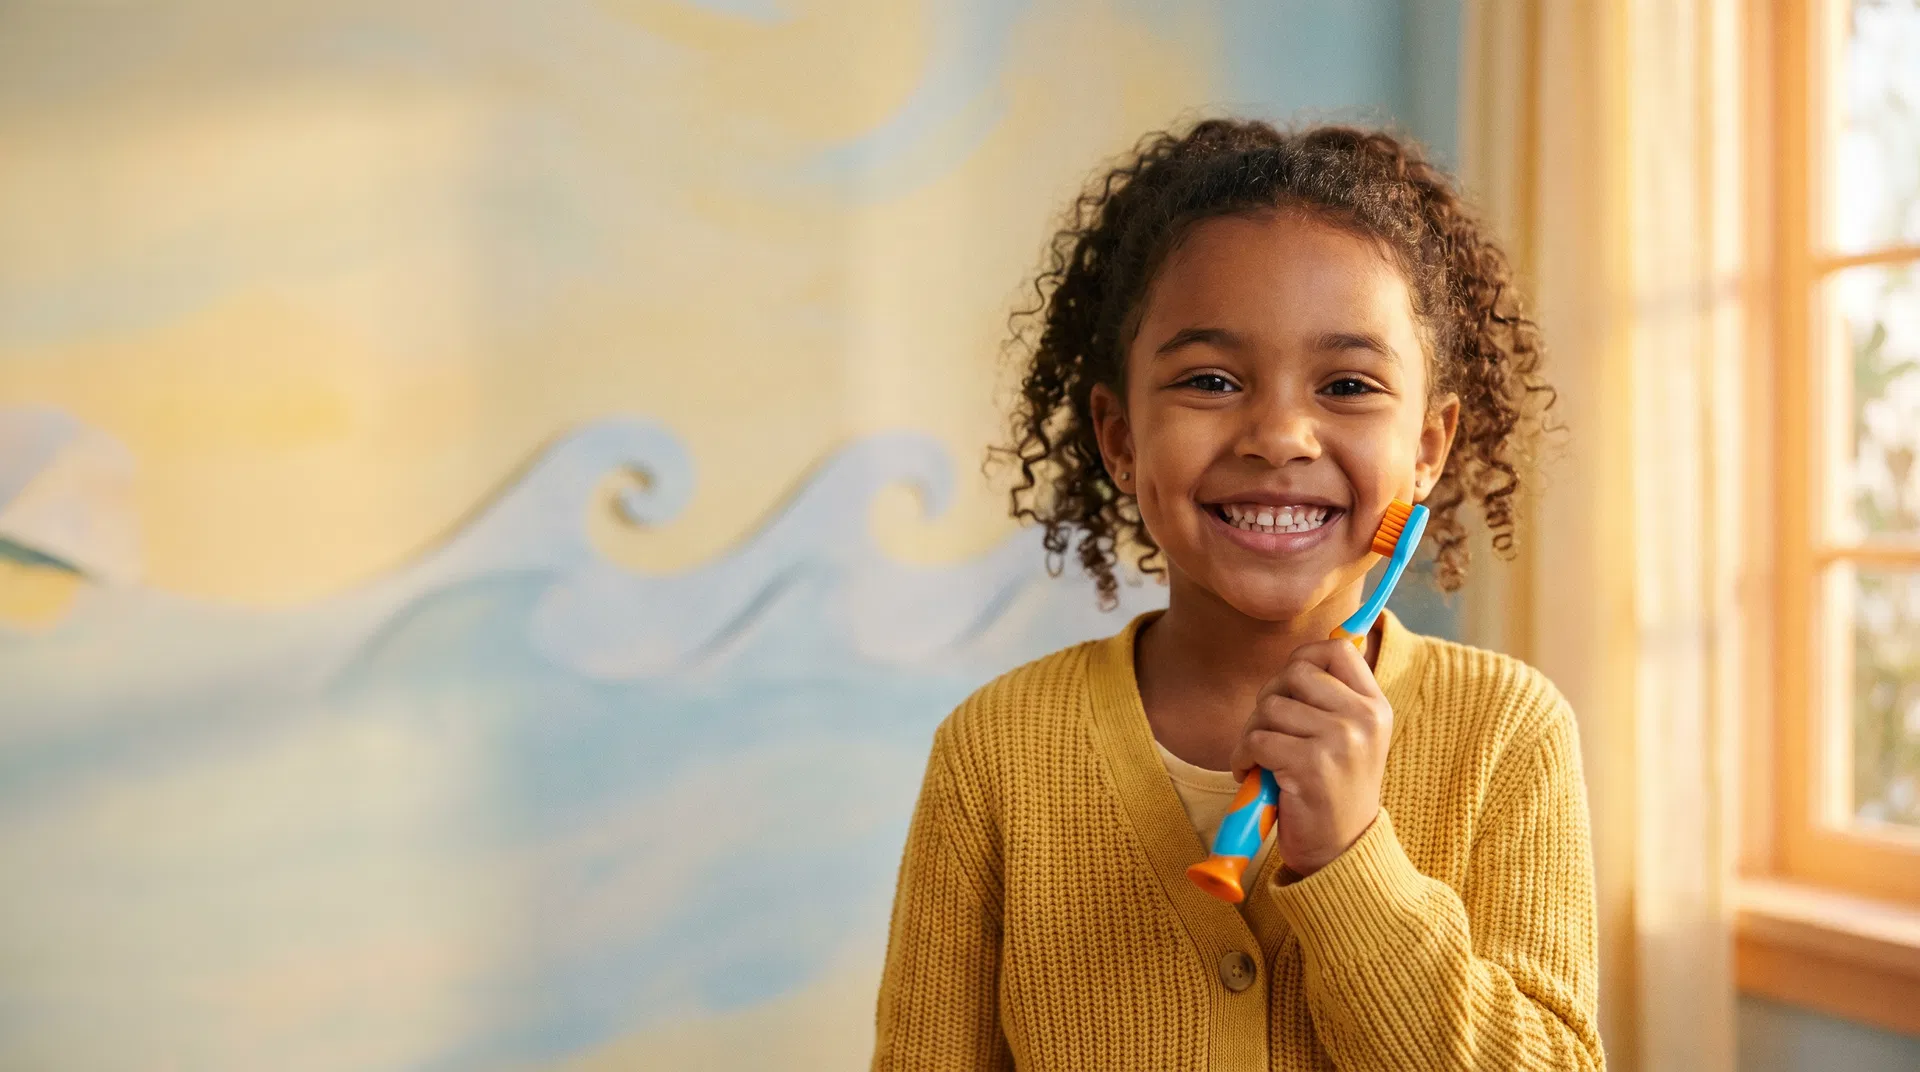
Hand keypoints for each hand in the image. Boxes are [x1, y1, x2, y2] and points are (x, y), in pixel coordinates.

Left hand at [1229, 637, 1392, 876]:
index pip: (1337, 650)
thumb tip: (1299, 658)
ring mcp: (1339, 740)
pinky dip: (1242, 758)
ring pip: (1270, 707)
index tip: (1289, 684)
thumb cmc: (1333, 791)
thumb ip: (1331, 699)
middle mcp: (1363, 718)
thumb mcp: (1350, 738)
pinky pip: (1256, 740)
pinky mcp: (1310, 765)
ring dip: (1253, 733)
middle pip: (1294, 673)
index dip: (1304, 657)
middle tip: (1269, 730)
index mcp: (1375, 707)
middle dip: (1269, 699)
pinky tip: (1252, 776)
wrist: (1341, 852)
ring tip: (1263, 760)